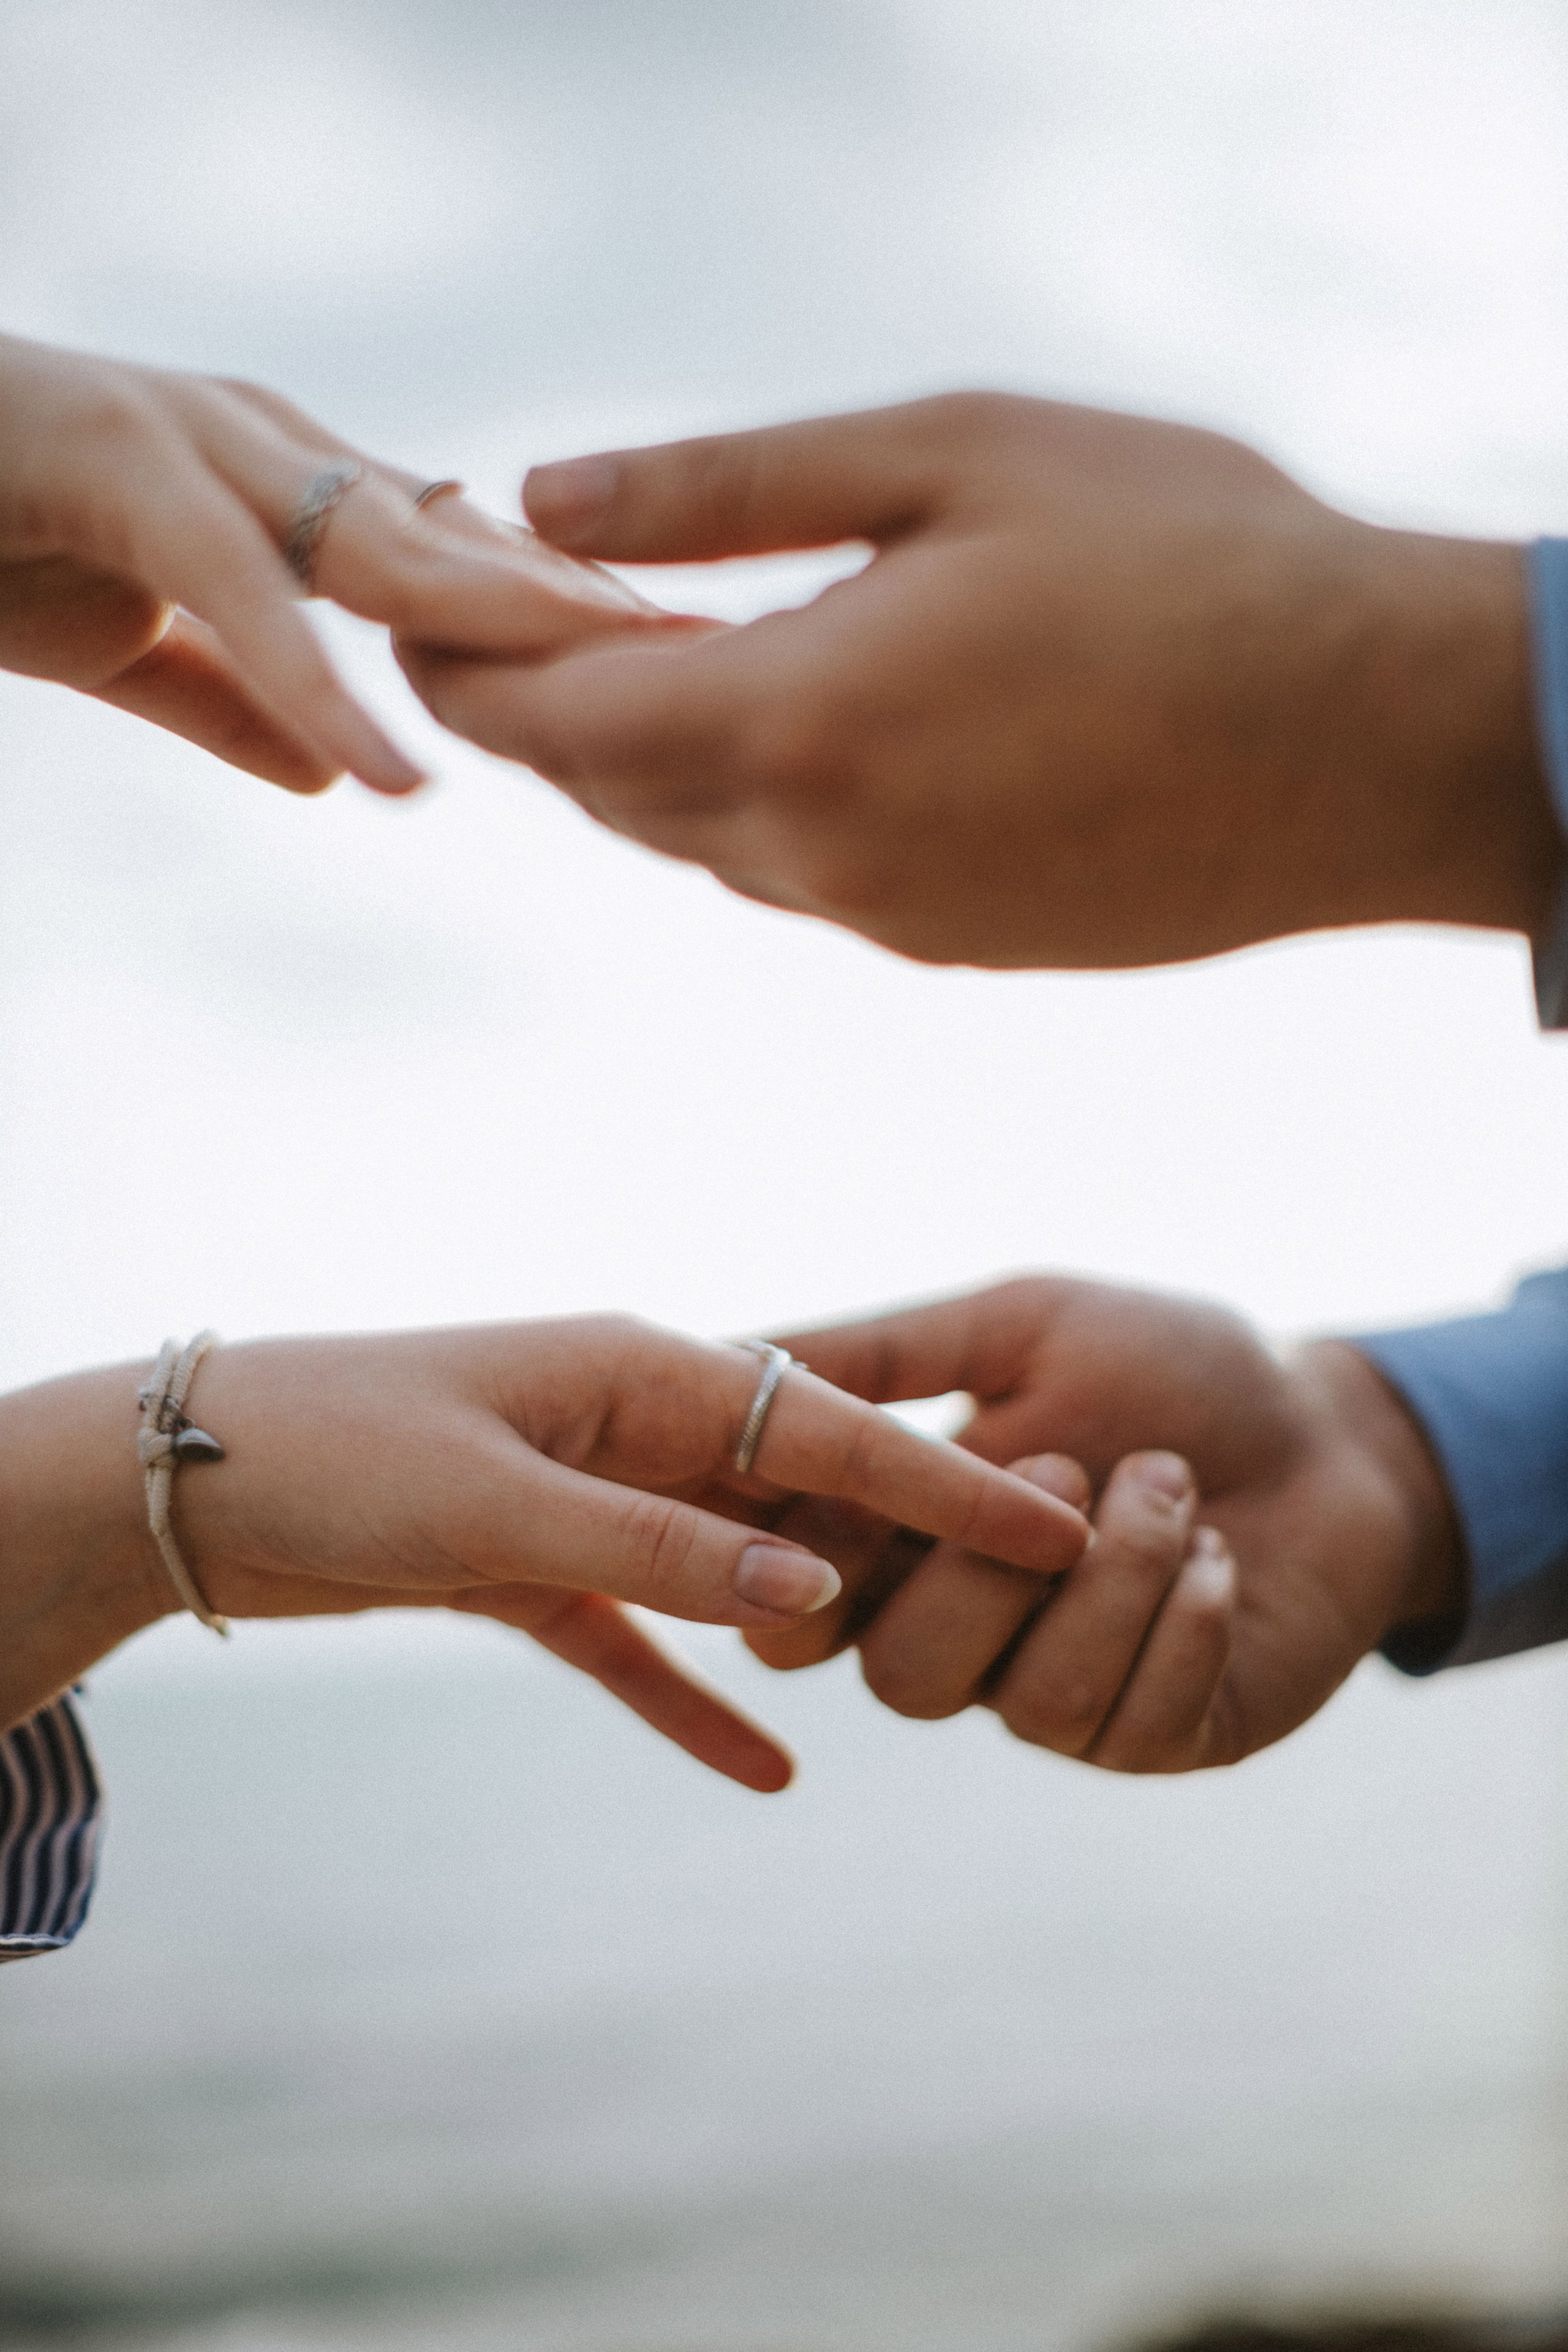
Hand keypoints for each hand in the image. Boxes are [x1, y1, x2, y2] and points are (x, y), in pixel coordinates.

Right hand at [0, 334, 667, 794]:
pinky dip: (320, 689)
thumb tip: (341, 775)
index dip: (568, 609)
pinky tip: (396, 772)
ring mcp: (192, 447)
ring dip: (504, 632)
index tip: (682, 667)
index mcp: (279, 483)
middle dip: (589, 608)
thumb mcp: (132, 642)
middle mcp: (259, 446)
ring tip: (619, 704)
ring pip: (381, 550)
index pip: (457, 550)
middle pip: (461, 540)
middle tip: (722, 667)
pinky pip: (241, 598)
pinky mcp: (114, 474)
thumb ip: (236, 701)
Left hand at [0, 1313, 1087, 1789]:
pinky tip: (765, 1771)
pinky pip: (638, 1642)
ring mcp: (583, 1495)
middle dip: (905, 1543)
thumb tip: (814, 1594)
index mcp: (637, 1368)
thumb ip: (660, 1549)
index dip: (943, 1480)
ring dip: (810, 1623)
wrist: (191, 1480)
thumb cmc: (336, 1456)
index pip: (825, 1425)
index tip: (1057, 1519)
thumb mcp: (502, 1507)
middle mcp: (627, 1421)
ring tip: (922, 1674)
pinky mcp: (532, 1570)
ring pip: (728, 1567)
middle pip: (794, 1491)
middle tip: (1032, 1596)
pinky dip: (693, 1702)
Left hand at [399, 392, 1555, 965]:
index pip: (550, 722)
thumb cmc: (1187, 558)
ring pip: (706, 843)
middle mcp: (817, 850)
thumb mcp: (949, 457)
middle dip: (556, 709)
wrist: (1373, 738)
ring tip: (685, 653)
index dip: (470, 667)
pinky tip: (832, 724)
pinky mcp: (951, 946)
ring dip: (666, 758)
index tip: (435, 604)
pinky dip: (772, 804)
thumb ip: (724, 490)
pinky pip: (808, 878)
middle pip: (610, 794)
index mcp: (795, 719)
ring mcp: (886, 918)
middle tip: (550, 606)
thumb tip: (545, 496)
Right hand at [742, 1277, 1461, 1772]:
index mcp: (910, 1547)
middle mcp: (968, 1637)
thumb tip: (739, 1349)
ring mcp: (1059, 1698)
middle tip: (1069, 1461)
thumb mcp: (1022, 1326)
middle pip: (898, 1677)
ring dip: (1112, 1577)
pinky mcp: (1158, 1738)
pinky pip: (1131, 1719)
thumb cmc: (1172, 1367)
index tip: (864, 1485)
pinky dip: (1185, 1619)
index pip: (798, 1610)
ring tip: (1171, 1484)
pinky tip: (1222, 1556)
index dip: (813, 1567)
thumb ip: (889, 1353)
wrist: (1334, 1427)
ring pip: (1022, 1700)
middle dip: (986, 1570)